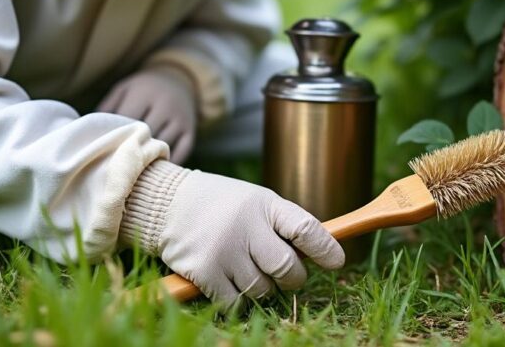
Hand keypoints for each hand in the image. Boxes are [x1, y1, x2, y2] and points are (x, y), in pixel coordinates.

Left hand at [98, 65, 197, 163]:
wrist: (178, 78)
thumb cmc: (143, 88)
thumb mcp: (124, 89)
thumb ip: (107, 107)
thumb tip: (91, 133)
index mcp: (144, 94)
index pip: (128, 121)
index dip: (117, 137)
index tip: (105, 152)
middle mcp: (165, 105)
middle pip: (146, 135)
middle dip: (132, 150)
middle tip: (117, 167)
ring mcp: (180, 119)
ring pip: (164, 144)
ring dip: (150, 158)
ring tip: (134, 172)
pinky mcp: (190, 130)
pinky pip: (182, 151)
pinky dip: (169, 163)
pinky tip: (155, 172)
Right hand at [159, 170, 344, 304]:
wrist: (167, 202)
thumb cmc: (222, 206)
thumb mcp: (255, 202)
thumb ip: (282, 225)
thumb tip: (318, 256)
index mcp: (265, 204)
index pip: (305, 228)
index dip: (325, 248)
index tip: (337, 262)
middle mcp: (246, 226)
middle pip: (287, 267)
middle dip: (293, 277)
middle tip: (288, 275)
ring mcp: (225, 249)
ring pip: (262, 289)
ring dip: (262, 288)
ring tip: (248, 270)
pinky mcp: (205, 271)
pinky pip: (236, 302)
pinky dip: (238, 299)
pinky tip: (229, 283)